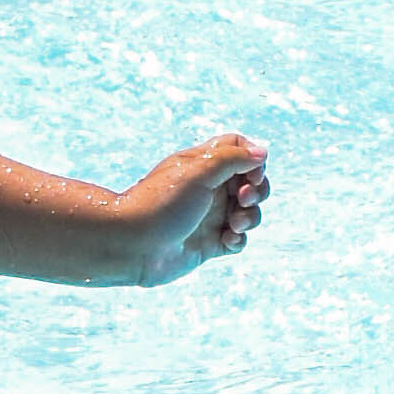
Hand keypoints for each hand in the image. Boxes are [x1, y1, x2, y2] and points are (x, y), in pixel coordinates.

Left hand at [118, 133, 267, 276]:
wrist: (131, 245)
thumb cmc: (160, 203)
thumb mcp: (199, 170)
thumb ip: (233, 157)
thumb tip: (262, 152)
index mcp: (203, 165)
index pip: (238, 148)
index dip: (252, 157)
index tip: (252, 172)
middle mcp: (208, 189)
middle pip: (250, 182)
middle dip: (257, 190)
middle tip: (244, 197)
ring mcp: (209, 217)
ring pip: (248, 212)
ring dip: (250, 217)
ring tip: (234, 223)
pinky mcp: (209, 244)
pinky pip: (238, 240)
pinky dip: (239, 239)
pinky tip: (227, 240)